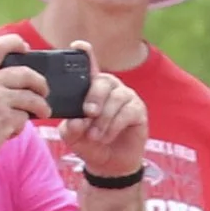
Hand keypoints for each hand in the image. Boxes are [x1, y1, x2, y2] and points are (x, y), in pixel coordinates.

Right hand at [0, 32, 48, 155]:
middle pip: (26, 75)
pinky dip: (18, 126)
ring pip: (32, 99)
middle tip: (44, 90)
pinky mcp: (5, 119)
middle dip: (40, 83)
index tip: (24, 46)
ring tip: (42, 112)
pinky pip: (23, 119)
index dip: (13, 43)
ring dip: (41, 107)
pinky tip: (8, 130)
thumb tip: (8, 77)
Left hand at [59, 44, 144, 182]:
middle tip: (87, 113)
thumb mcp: (72, 136)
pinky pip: (128, 112)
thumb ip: (70, 127)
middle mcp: (109, 87)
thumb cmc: (89, 144)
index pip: (87, 65)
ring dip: (104, 119)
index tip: (79, 46)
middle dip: (94, 97)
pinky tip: (107, 136)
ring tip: (95, 136)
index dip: (85, 53)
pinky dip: (114, 125)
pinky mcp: (139, 111)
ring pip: (116, 98)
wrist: (109, 164)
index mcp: (89, 87)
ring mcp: (126, 97)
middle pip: (102, 81)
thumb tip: (78, 121)